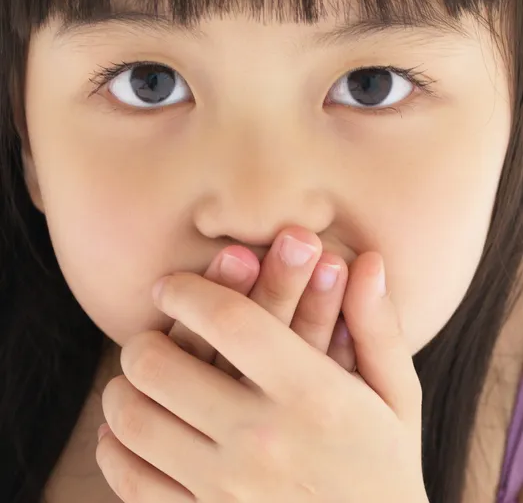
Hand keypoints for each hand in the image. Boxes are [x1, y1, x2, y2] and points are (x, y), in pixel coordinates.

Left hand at [97, 252, 427, 502]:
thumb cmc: (385, 471)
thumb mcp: (396, 398)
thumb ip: (377, 327)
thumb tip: (368, 259)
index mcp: (312, 395)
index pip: (230, 321)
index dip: (189, 291)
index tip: (171, 284)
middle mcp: (263, 440)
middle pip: (161, 366)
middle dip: (144, 340)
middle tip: (150, 339)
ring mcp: (227, 491)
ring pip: (134, 420)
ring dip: (122, 389)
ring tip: (136, 381)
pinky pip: (132, 481)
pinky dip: (116, 448)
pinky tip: (128, 433)